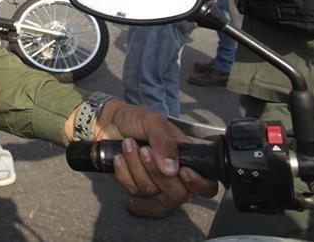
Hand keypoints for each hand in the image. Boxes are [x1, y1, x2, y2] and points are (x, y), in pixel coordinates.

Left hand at [93, 100, 218, 205]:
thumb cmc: (135, 119)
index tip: (183, 172)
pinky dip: (123, 171)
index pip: (206, 185)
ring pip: (150, 191)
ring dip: (135, 166)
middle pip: (177, 194)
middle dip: (157, 172)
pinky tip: (119, 157)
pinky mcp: (134, 186)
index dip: (198, 184)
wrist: (108, 121)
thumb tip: (172, 169)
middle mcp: (173, 176)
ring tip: (128, 144)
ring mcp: (153, 183)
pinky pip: (131, 189)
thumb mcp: (153, 122)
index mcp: (187, 159)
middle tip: (144, 149)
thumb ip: (165, 142)